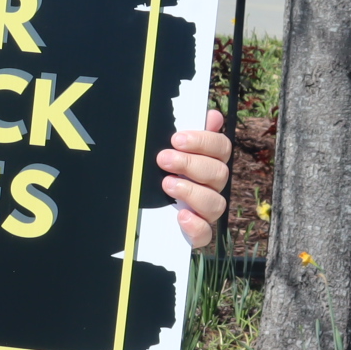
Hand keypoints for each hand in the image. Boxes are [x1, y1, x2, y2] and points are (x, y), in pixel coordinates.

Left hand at [158, 110, 232, 248]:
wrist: (129, 208)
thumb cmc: (149, 169)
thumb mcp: (160, 148)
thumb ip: (184, 132)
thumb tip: (213, 115)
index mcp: (206, 161)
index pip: (221, 148)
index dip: (204, 141)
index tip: (176, 139)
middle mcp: (209, 186)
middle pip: (219, 173)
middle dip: (191, 164)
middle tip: (164, 159)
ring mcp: (203, 211)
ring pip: (216, 203)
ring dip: (192, 192)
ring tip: (167, 184)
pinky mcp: (194, 233)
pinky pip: (205, 234)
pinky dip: (196, 226)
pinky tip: (181, 216)